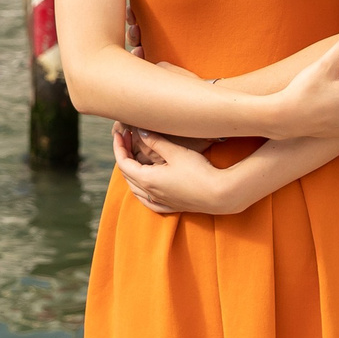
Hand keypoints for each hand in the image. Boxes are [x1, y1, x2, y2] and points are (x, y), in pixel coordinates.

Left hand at [113, 125, 241, 216]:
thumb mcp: (175, 152)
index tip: (119, 133)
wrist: (220, 195)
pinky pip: (148, 202)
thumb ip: (156, 141)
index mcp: (147, 180)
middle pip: (128, 175)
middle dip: (124, 155)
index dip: (119, 147)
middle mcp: (151, 193)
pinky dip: (141, 192)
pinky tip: (145, 189)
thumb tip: (140, 131)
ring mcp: (161, 201)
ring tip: (134, 158)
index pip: (123, 163)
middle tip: (127, 139)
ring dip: (131, 172)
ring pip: (136, 189)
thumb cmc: (199, 172)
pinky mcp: (173, 206)